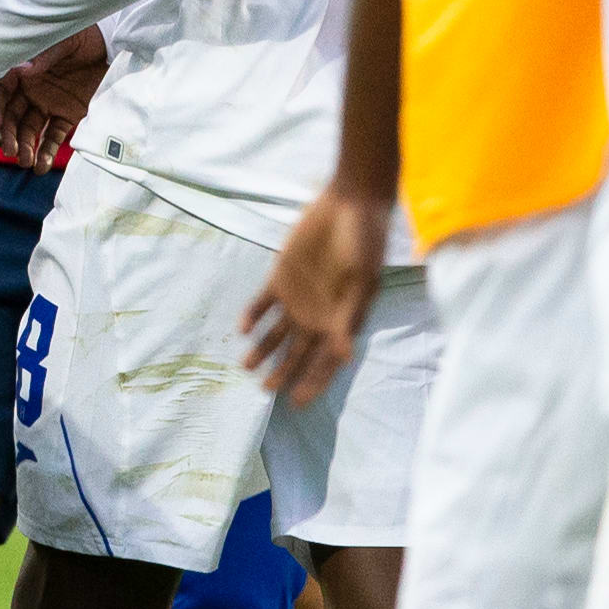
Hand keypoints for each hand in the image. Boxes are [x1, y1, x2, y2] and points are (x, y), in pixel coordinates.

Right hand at [0, 26, 107, 165]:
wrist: (111, 44)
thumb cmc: (82, 35)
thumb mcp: (64, 39)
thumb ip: (45, 55)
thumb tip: (26, 71)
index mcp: (21, 71)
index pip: (0, 95)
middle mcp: (29, 91)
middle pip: (12, 118)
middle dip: (9, 135)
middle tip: (11, 151)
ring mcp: (47, 105)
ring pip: (30, 131)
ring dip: (26, 147)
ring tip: (27, 162)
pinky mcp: (66, 116)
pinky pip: (53, 136)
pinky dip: (47, 152)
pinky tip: (42, 166)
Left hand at [242, 180, 387, 404]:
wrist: (350, 204)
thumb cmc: (364, 244)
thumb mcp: (361, 281)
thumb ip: (348, 317)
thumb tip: (343, 356)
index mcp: (341, 321)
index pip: (325, 362)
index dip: (313, 383)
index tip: (296, 403)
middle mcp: (318, 315)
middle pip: (297, 354)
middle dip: (283, 374)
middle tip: (265, 391)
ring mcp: (298, 298)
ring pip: (276, 334)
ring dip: (263, 350)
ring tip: (246, 366)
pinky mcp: (281, 278)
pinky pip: (262, 303)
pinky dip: (253, 317)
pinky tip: (243, 329)